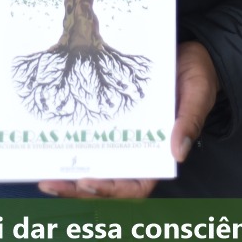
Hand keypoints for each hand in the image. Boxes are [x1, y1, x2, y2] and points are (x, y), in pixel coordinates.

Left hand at [37, 40, 218, 199]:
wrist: (190, 51)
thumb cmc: (198, 76)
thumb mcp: (198, 93)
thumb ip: (190, 120)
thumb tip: (179, 152)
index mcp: (160, 153)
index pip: (135, 186)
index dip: (111, 190)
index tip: (89, 182)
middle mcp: (138, 150)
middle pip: (107, 182)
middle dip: (77, 188)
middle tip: (50, 183)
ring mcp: (123, 136)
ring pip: (94, 164)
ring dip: (68, 175)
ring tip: (43, 174)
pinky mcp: (111, 118)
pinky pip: (90, 135)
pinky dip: (71, 143)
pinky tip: (50, 140)